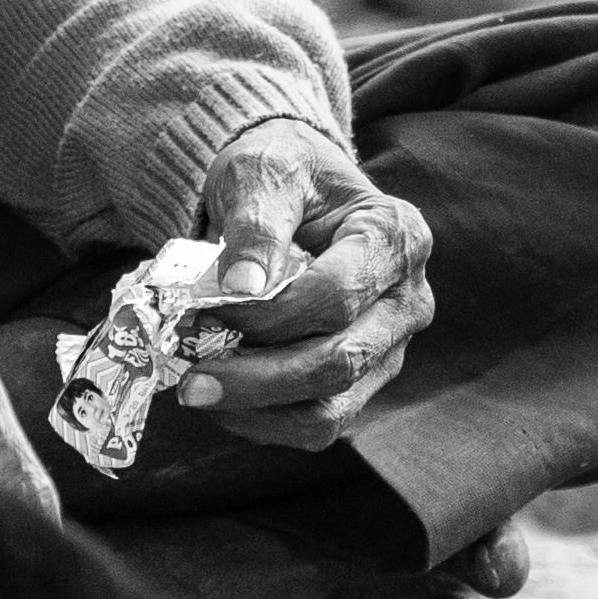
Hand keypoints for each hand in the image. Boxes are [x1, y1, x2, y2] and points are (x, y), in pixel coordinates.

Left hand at [179, 116, 430, 442]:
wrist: (295, 194)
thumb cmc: (283, 176)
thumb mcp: (264, 175)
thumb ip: (256, 225)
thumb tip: (243, 288)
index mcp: (396, 237)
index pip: (338, 295)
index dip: (270, 316)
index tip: (205, 313)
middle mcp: (408, 300)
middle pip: (340, 361)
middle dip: (258, 378)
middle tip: (189, 382)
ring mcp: (390, 347)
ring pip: (332, 407)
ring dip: (258, 409)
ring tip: (198, 392)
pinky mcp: (363, 380)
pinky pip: (319, 423)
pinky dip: (265, 421)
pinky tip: (222, 400)